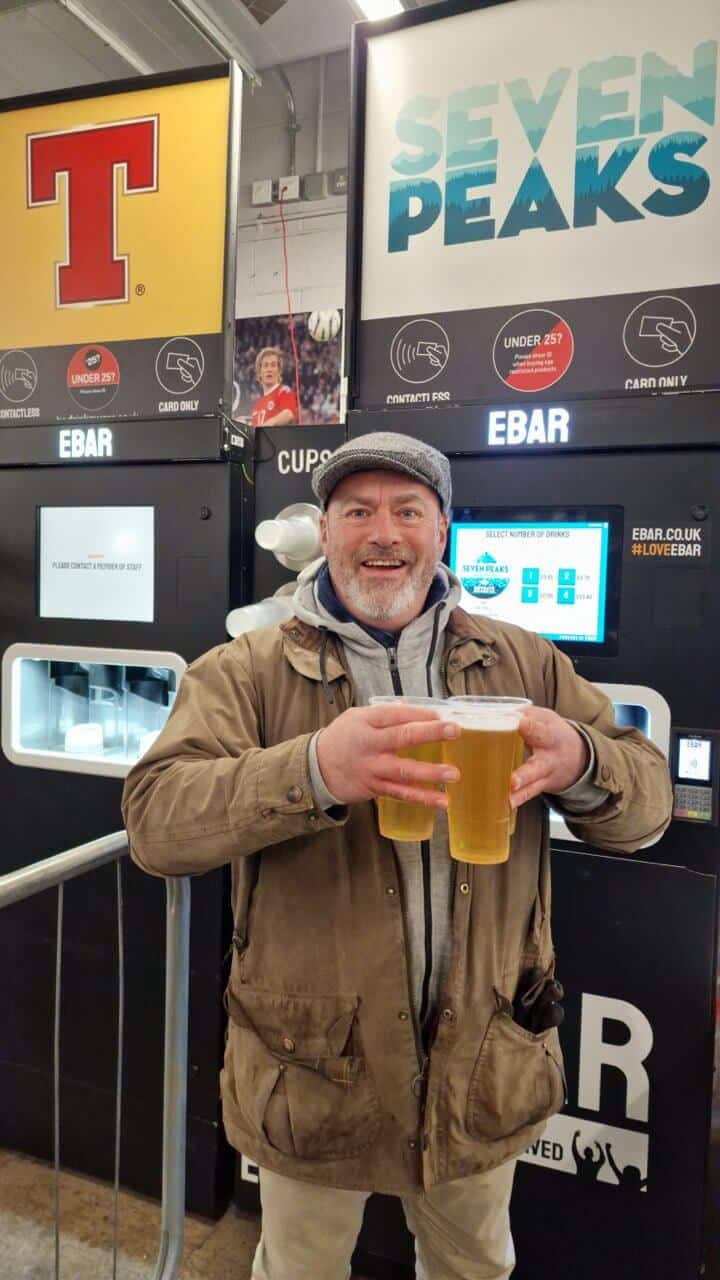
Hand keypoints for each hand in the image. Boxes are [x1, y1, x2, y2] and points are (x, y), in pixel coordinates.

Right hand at [316, 704, 460, 806]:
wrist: (316, 768)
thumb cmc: (341, 738)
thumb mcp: (357, 717)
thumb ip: (385, 714)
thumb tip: (412, 708)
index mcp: (366, 722)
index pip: (395, 714)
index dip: (419, 713)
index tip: (441, 715)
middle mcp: (370, 744)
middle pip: (402, 737)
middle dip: (430, 733)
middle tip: (455, 731)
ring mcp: (373, 768)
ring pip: (404, 770)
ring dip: (430, 773)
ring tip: (453, 774)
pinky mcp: (375, 788)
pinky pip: (402, 793)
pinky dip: (422, 798)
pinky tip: (442, 801)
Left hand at [510, 707, 588, 808]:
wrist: (578, 757)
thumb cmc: (553, 733)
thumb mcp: (545, 718)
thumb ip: (525, 715)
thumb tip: (500, 712)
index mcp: (549, 735)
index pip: (539, 730)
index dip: (528, 727)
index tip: (518, 723)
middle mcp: (548, 758)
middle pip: (536, 767)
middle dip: (524, 775)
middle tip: (513, 781)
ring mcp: (544, 775)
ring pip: (532, 785)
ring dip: (519, 793)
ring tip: (507, 799)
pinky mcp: (539, 786)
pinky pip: (528, 794)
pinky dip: (517, 800)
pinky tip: (504, 805)